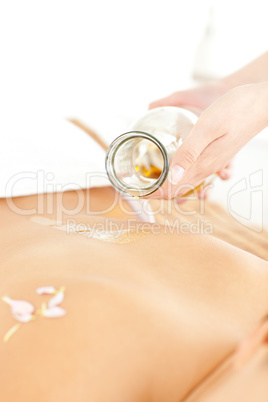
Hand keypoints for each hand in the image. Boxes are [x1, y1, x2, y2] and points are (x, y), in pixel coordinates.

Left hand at [146, 83, 267, 199]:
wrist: (261, 103)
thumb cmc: (236, 110)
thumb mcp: (207, 128)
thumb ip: (189, 152)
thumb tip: (172, 178)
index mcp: (203, 165)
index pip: (173, 189)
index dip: (152, 194)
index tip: (134, 193)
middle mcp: (206, 168)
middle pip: (177, 190)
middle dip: (155, 193)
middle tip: (135, 190)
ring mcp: (211, 162)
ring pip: (184, 183)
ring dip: (165, 187)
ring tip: (147, 184)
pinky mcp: (214, 155)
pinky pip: (192, 173)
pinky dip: (177, 176)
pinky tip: (169, 170)